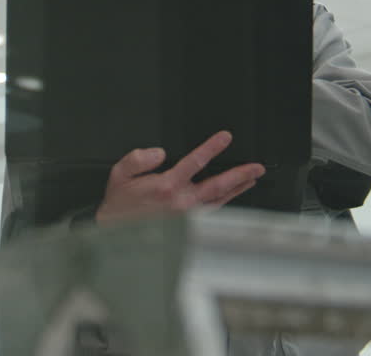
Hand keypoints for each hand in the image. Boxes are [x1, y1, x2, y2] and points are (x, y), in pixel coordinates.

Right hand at [94, 130, 264, 223]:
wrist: (115, 232)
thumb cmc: (119, 204)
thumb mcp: (119, 174)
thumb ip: (138, 159)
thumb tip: (159, 153)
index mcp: (166, 186)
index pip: (195, 162)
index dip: (212, 147)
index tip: (226, 138)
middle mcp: (181, 202)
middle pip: (217, 185)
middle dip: (239, 174)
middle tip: (256, 167)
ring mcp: (187, 216)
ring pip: (219, 200)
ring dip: (238, 189)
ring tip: (252, 178)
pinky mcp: (187, 225)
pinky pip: (212, 212)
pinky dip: (226, 202)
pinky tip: (233, 195)